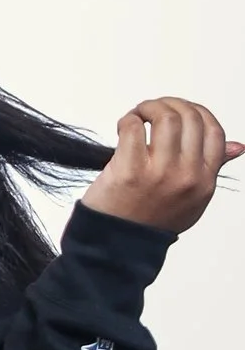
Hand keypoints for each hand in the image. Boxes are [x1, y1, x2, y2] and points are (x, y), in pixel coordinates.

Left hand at [82, 99, 240, 235]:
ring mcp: (159, 174)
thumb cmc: (151, 219)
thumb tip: (238, 146)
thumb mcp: (192, 198)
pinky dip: (129, 119)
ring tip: (139, 115)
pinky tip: (125, 126)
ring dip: (149, 107)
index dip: (198, 112)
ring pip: (165, 117)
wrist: (117, 244)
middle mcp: (187, 177)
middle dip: (170, 104)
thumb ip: (212, 168)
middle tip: (153, 109)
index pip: (215, 132)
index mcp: (205, 181)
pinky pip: (133, 127)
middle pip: (190, 118)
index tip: (181, 110)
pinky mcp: (129, 171)